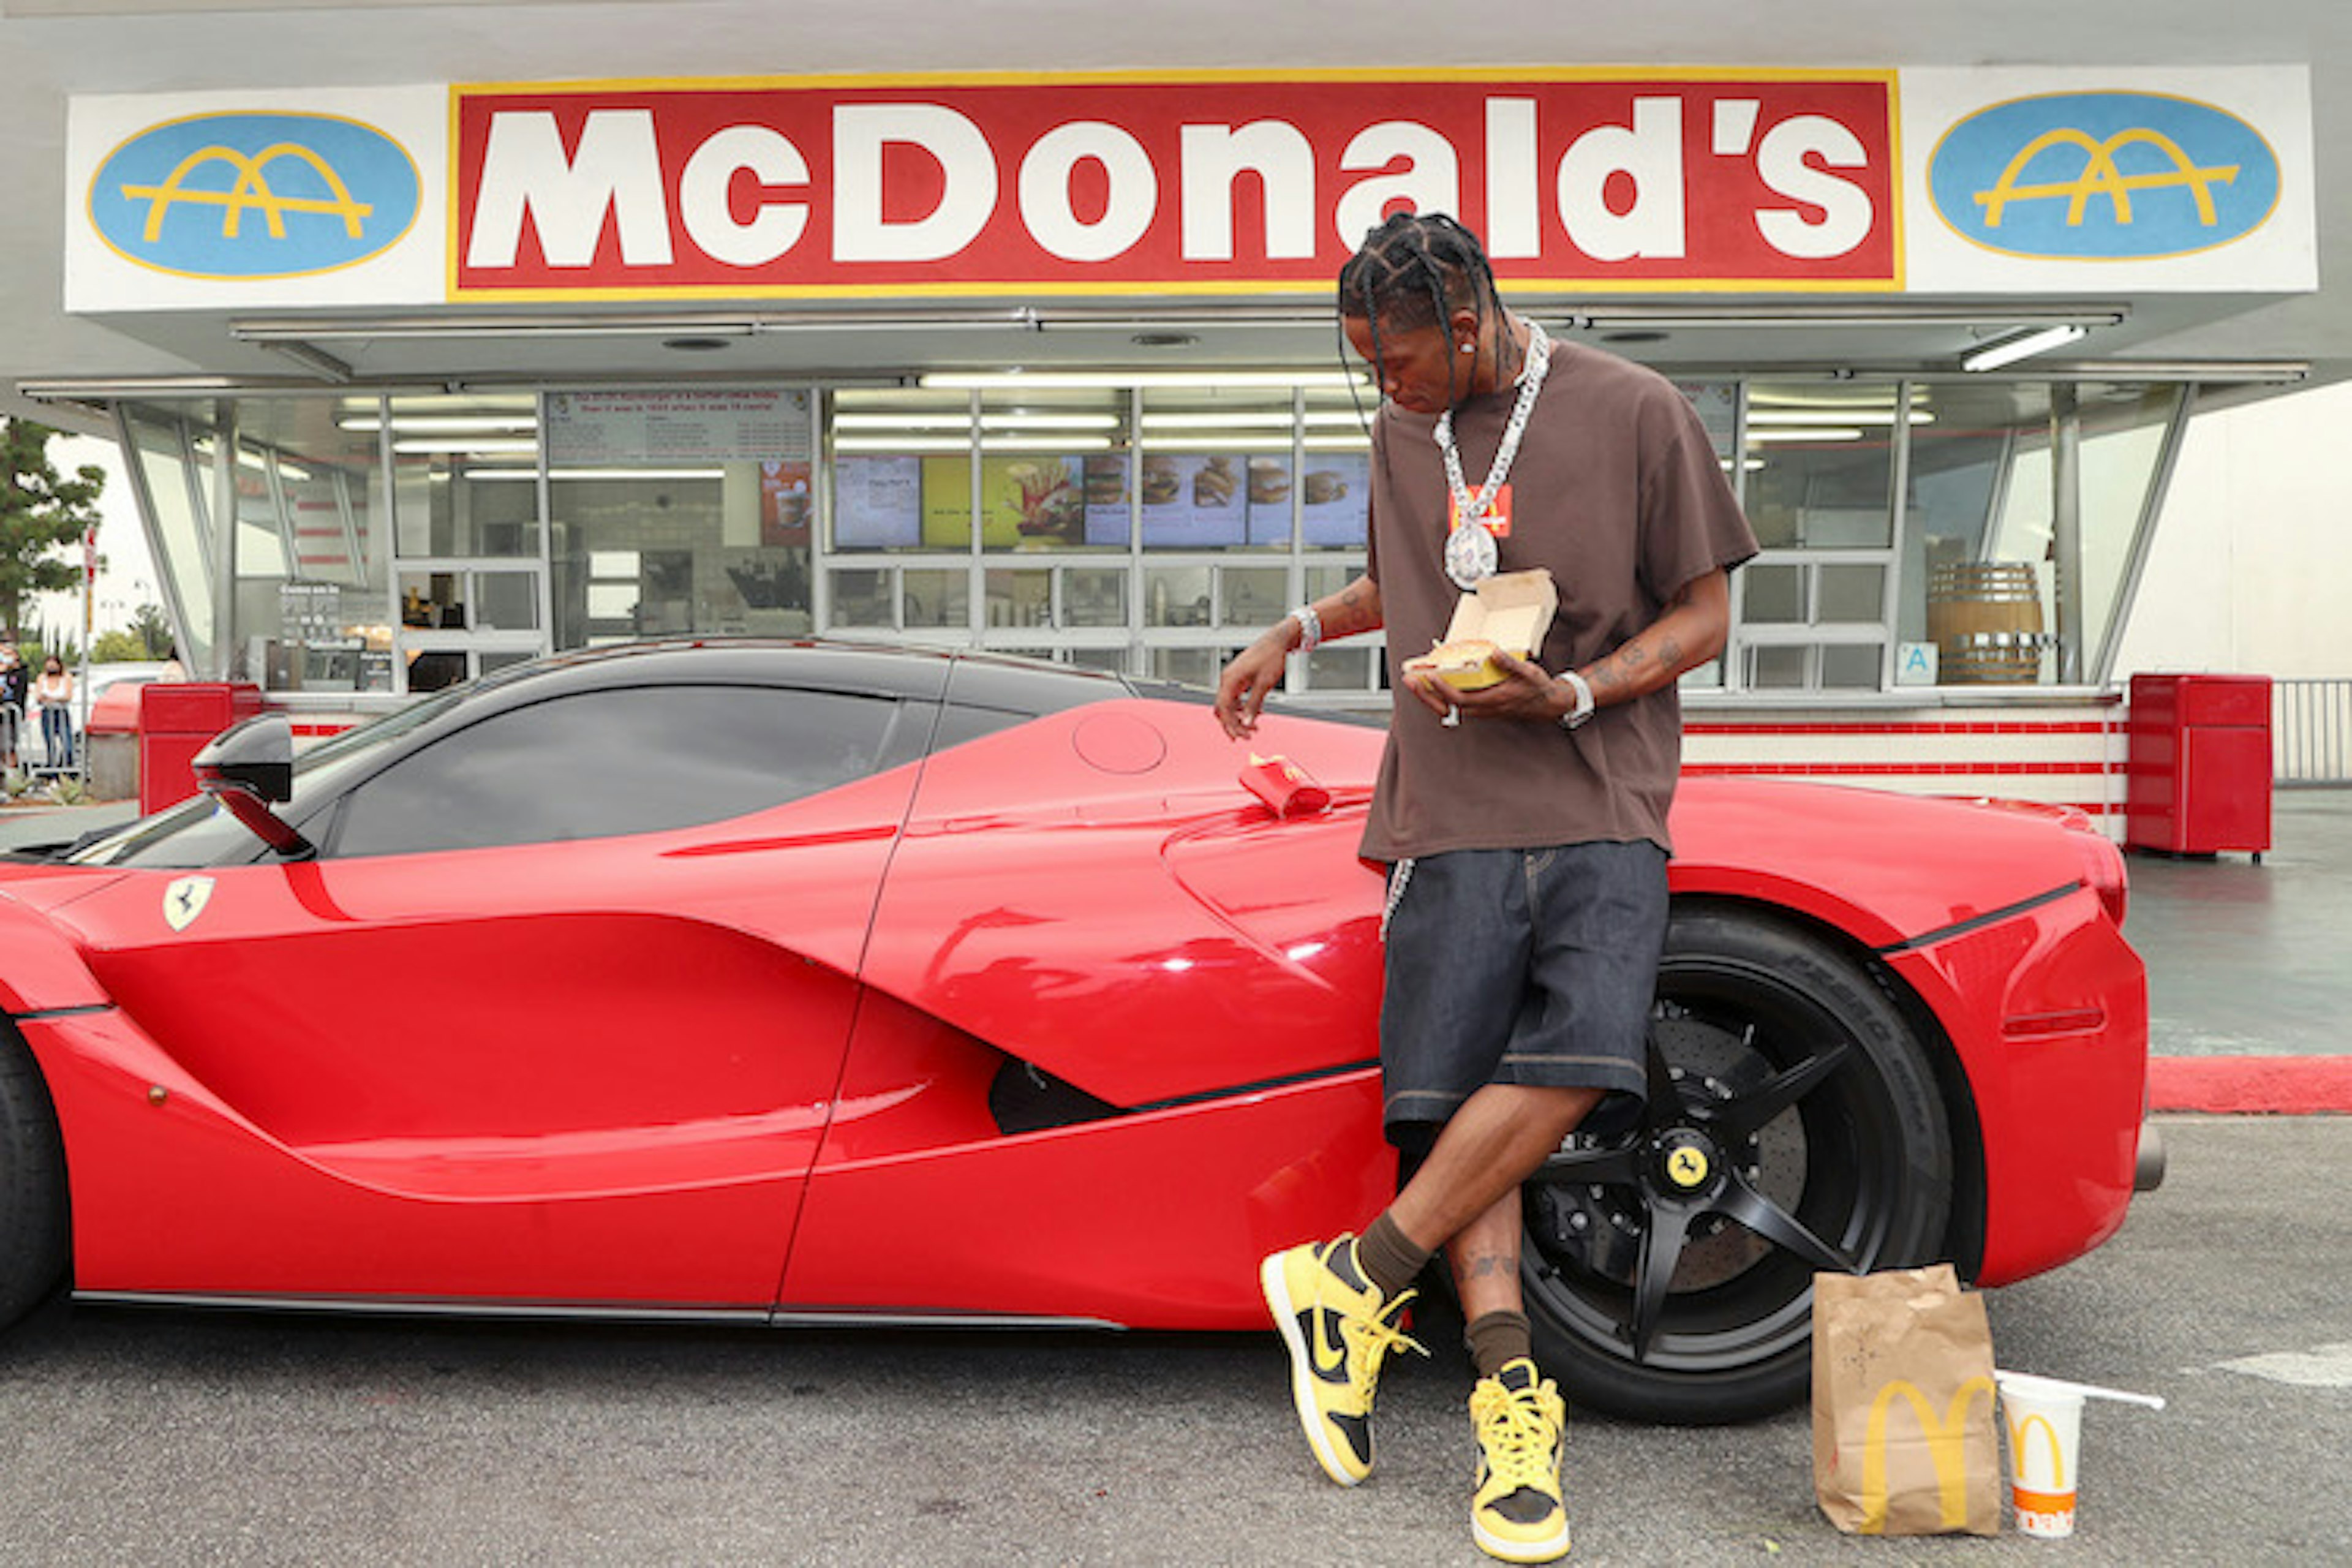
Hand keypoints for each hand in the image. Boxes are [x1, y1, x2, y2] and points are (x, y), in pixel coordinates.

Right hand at [1214, 631, 1293, 739]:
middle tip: (1246, 736)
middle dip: (1233, 724)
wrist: (1277, 641)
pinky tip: (1256, 713)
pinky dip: (1242, 708)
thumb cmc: (1271, 657)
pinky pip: (1235, 698)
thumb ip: (1253, 705)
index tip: (1240, 736)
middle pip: (1223, 708)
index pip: (1223, 708)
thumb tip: (1246, 723)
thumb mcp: (1264, 684)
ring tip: (1252, 728)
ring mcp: (1232, 678)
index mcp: (1230, 679)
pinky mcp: (1239, 678)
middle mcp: (1227, 679)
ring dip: (1238, 717)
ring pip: (1229, 705)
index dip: (1230, 724)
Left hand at [1404, 648, 1569, 725]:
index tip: (1429, 676)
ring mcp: (1481, 710)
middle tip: (1409, 680)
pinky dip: (1440, 696)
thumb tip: (1493, 652)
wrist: (1548, 706)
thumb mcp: (1528, 672)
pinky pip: (1455, 705)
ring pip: (1448, 708)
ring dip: (1429, 696)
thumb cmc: (1537, 688)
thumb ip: (1510, 663)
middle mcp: (1484, 709)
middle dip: (1425, 694)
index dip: (1442, 688)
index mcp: (1493, 700)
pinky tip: (1432, 686)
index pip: (1460, 698)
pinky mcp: (1480, 708)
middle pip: (1447, 706)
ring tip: (1414, 682)